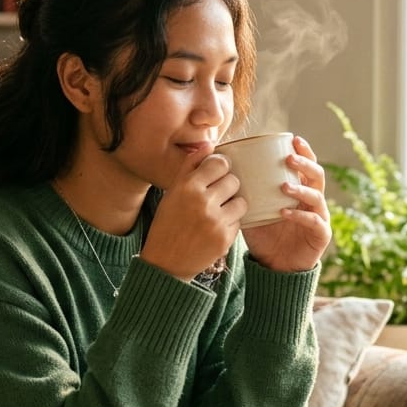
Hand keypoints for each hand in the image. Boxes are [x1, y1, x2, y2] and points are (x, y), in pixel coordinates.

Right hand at [141, 152, 245, 281]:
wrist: (165, 263)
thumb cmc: (168, 223)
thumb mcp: (172, 192)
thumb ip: (191, 166)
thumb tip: (210, 143)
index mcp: (187, 187)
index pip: (220, 163)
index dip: (221, 167)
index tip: (217, 174)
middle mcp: (202, 202)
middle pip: (234, 181)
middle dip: (227, 187)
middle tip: (216, 196)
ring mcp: (215, 222)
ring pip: (241, 202)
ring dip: (233, 205)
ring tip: (218, 212)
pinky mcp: (225, 239)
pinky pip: (238, 222)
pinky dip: (230, 224)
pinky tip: (214, 229)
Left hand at [241, 136, 330, 272]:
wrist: (273, 265)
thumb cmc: (263, 234)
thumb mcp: (252, 209)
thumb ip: (245, 191)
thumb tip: (220, 169)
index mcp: (299, 190)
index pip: (306, 165)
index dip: (304, 151)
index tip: (293, 139)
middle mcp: (312, 200)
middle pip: (316, 175)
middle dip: (305, 164)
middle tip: (288, 159)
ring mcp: (319, 217)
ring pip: (317, 196)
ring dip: (300, 189)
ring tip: (283, 187)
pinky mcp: (320, 235)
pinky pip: (314, 221)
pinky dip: (299, 216)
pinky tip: (284, 213)